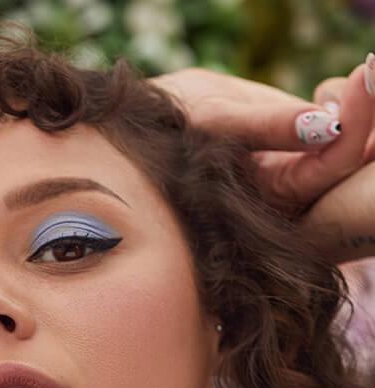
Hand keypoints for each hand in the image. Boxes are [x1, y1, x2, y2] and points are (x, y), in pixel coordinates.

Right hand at [151, 57, 373, 210]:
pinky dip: (354, 106)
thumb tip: (324, 124)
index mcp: (270, 195)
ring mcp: (301, 170)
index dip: (355, 123)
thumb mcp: (213, 120)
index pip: (331, 166)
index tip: (364, 72)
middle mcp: (292, 192)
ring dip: (364, 111)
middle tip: (371, 68)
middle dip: (367, 114)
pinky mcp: (303, 148)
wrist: (157, 120)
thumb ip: (266, 126)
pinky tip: (353, 82)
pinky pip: (345, 131)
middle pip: (351, 160)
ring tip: (365, 74)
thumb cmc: (171, 123)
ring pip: (351, 147)